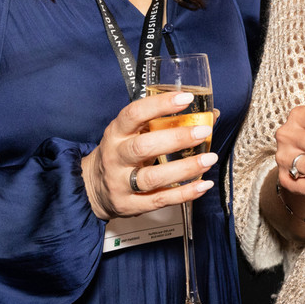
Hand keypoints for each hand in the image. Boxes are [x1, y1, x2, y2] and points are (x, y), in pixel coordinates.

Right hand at [80, 91, 218, 220]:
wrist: (93, 188)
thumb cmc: (121, 153)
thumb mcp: (133, 134)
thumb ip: (164, 123)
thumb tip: (211, 115)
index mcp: (116, 132)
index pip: (134, 114)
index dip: (160, 105)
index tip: (186, 99)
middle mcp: (115, 156)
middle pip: (143, 147)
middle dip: (176, 139)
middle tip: (202, 131)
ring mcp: (120, 183)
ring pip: (153, 177)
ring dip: (185, 168)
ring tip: (209, 159)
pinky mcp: (129, 204)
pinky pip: (160, 199)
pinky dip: (184, 193)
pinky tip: (203, 185)